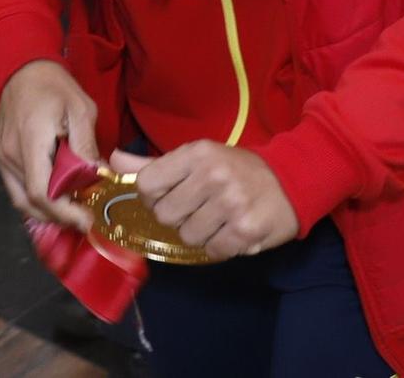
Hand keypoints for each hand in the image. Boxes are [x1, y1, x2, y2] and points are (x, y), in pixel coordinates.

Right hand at [0, 61, 99, 231]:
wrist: (22, 70)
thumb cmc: (54, 87)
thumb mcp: (80, 109)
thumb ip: (86, 144)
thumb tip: (97, 176)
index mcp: (31, 140)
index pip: (41, 191)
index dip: (64, 212)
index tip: (87, 221)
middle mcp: (11, 154)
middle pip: (32, 202)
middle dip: (60, 217)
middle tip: (86, 217)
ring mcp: (2, 159)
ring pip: (22, 201)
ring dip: (48, 212)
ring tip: (73, 210)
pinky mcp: (1, 160)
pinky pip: (17, 191)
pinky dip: (36, 202)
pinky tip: (56, 200)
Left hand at [111, 142, 298, 261]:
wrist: (291, 179)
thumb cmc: (236, 168)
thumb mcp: (197, 157)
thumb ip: (153, 164)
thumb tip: (112, 162)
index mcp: (197, 153)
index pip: (147, 184)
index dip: (153, 195)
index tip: (170, 194)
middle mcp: (213, 176)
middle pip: (164, 214)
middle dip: (177, 216)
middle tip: (198, 207)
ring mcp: (231, 204)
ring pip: (186, 236)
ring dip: (199, 232)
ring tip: (217, 218)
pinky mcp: (246, 231)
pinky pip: (212, 250)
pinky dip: (218, 245)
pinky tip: (231, 230)